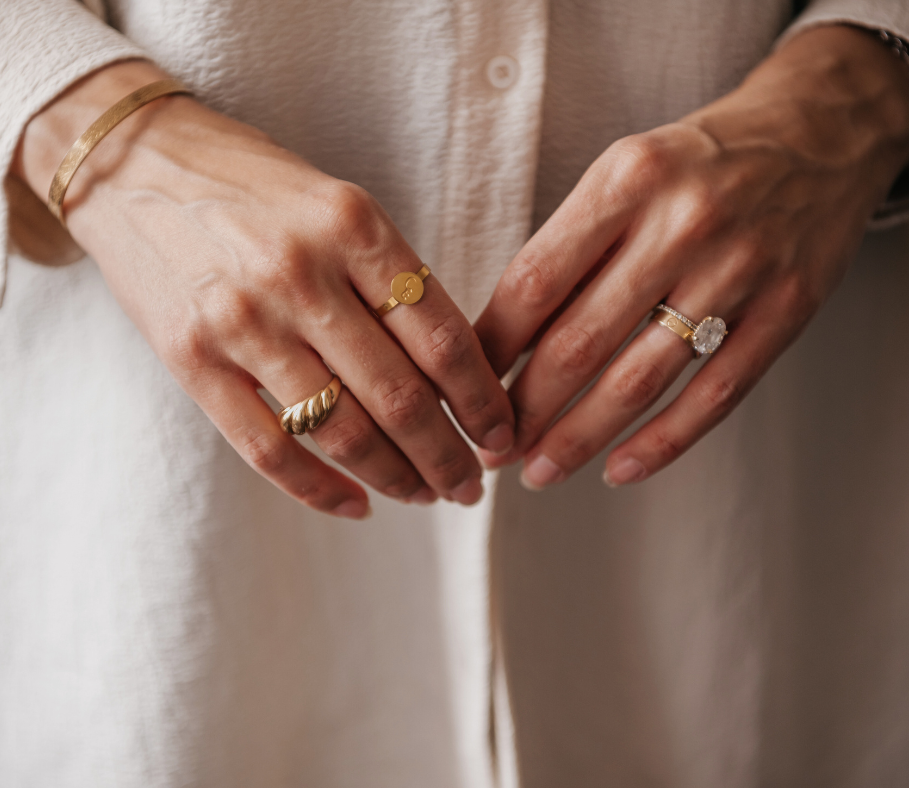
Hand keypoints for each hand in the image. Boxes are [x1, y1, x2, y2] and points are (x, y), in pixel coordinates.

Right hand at [14, 61, 515, 516]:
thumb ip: (389, 281)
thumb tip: (453, 375)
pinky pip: (269, 449)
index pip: (442, 337)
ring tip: (426, 495)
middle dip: (449, 456)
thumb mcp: (338, 205)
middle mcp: (301, 274)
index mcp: (354, 225)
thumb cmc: (254, 186)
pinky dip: (321, 490)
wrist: (132, 162)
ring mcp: (242, 320)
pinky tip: (358, 505)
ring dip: (397, 477)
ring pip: (342, 431)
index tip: (501, 433)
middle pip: (401, 396)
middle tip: (472, 484)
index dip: (482, 400)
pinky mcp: (191, 360)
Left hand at [475, 25, 908, 488]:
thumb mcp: (625, 174)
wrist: (822, 132)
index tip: (464, 389)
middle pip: (579, 342)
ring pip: (640, 379)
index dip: (491, 349)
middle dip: (525, 409)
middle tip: (493, 449)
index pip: (534, 283)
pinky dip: (662, 443)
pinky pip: (714, 394)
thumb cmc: (698, 163)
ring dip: (580, 438)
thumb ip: (571, 249)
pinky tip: (620, 470)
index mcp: (626, 180)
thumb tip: (505, 341)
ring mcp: (740, 270)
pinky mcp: (787, 309)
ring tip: (540, 472)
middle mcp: (682, 223)